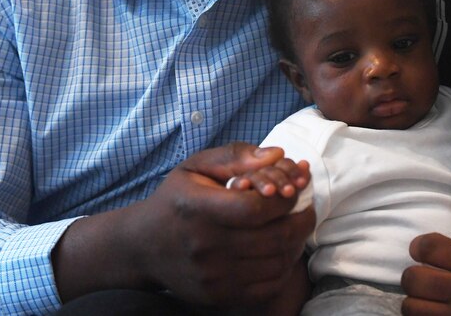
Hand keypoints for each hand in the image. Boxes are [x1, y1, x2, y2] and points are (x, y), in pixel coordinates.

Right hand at [53, 143, 315, 306]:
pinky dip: (285, 267)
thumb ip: (236, 155)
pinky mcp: (219, 297)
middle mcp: (205, 247)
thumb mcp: (196, 166)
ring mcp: (213, 277)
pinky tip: (283, 250)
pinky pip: (268, 286)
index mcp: (199, 210)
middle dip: (301, 220)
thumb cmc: (176, 199)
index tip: (295, 189)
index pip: (257, 208)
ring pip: (276, 263)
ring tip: (297, 227)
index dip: (285, 198)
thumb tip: (277, 154)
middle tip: (307, 208)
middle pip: (274, 237)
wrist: (143, 247)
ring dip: (297, 243)